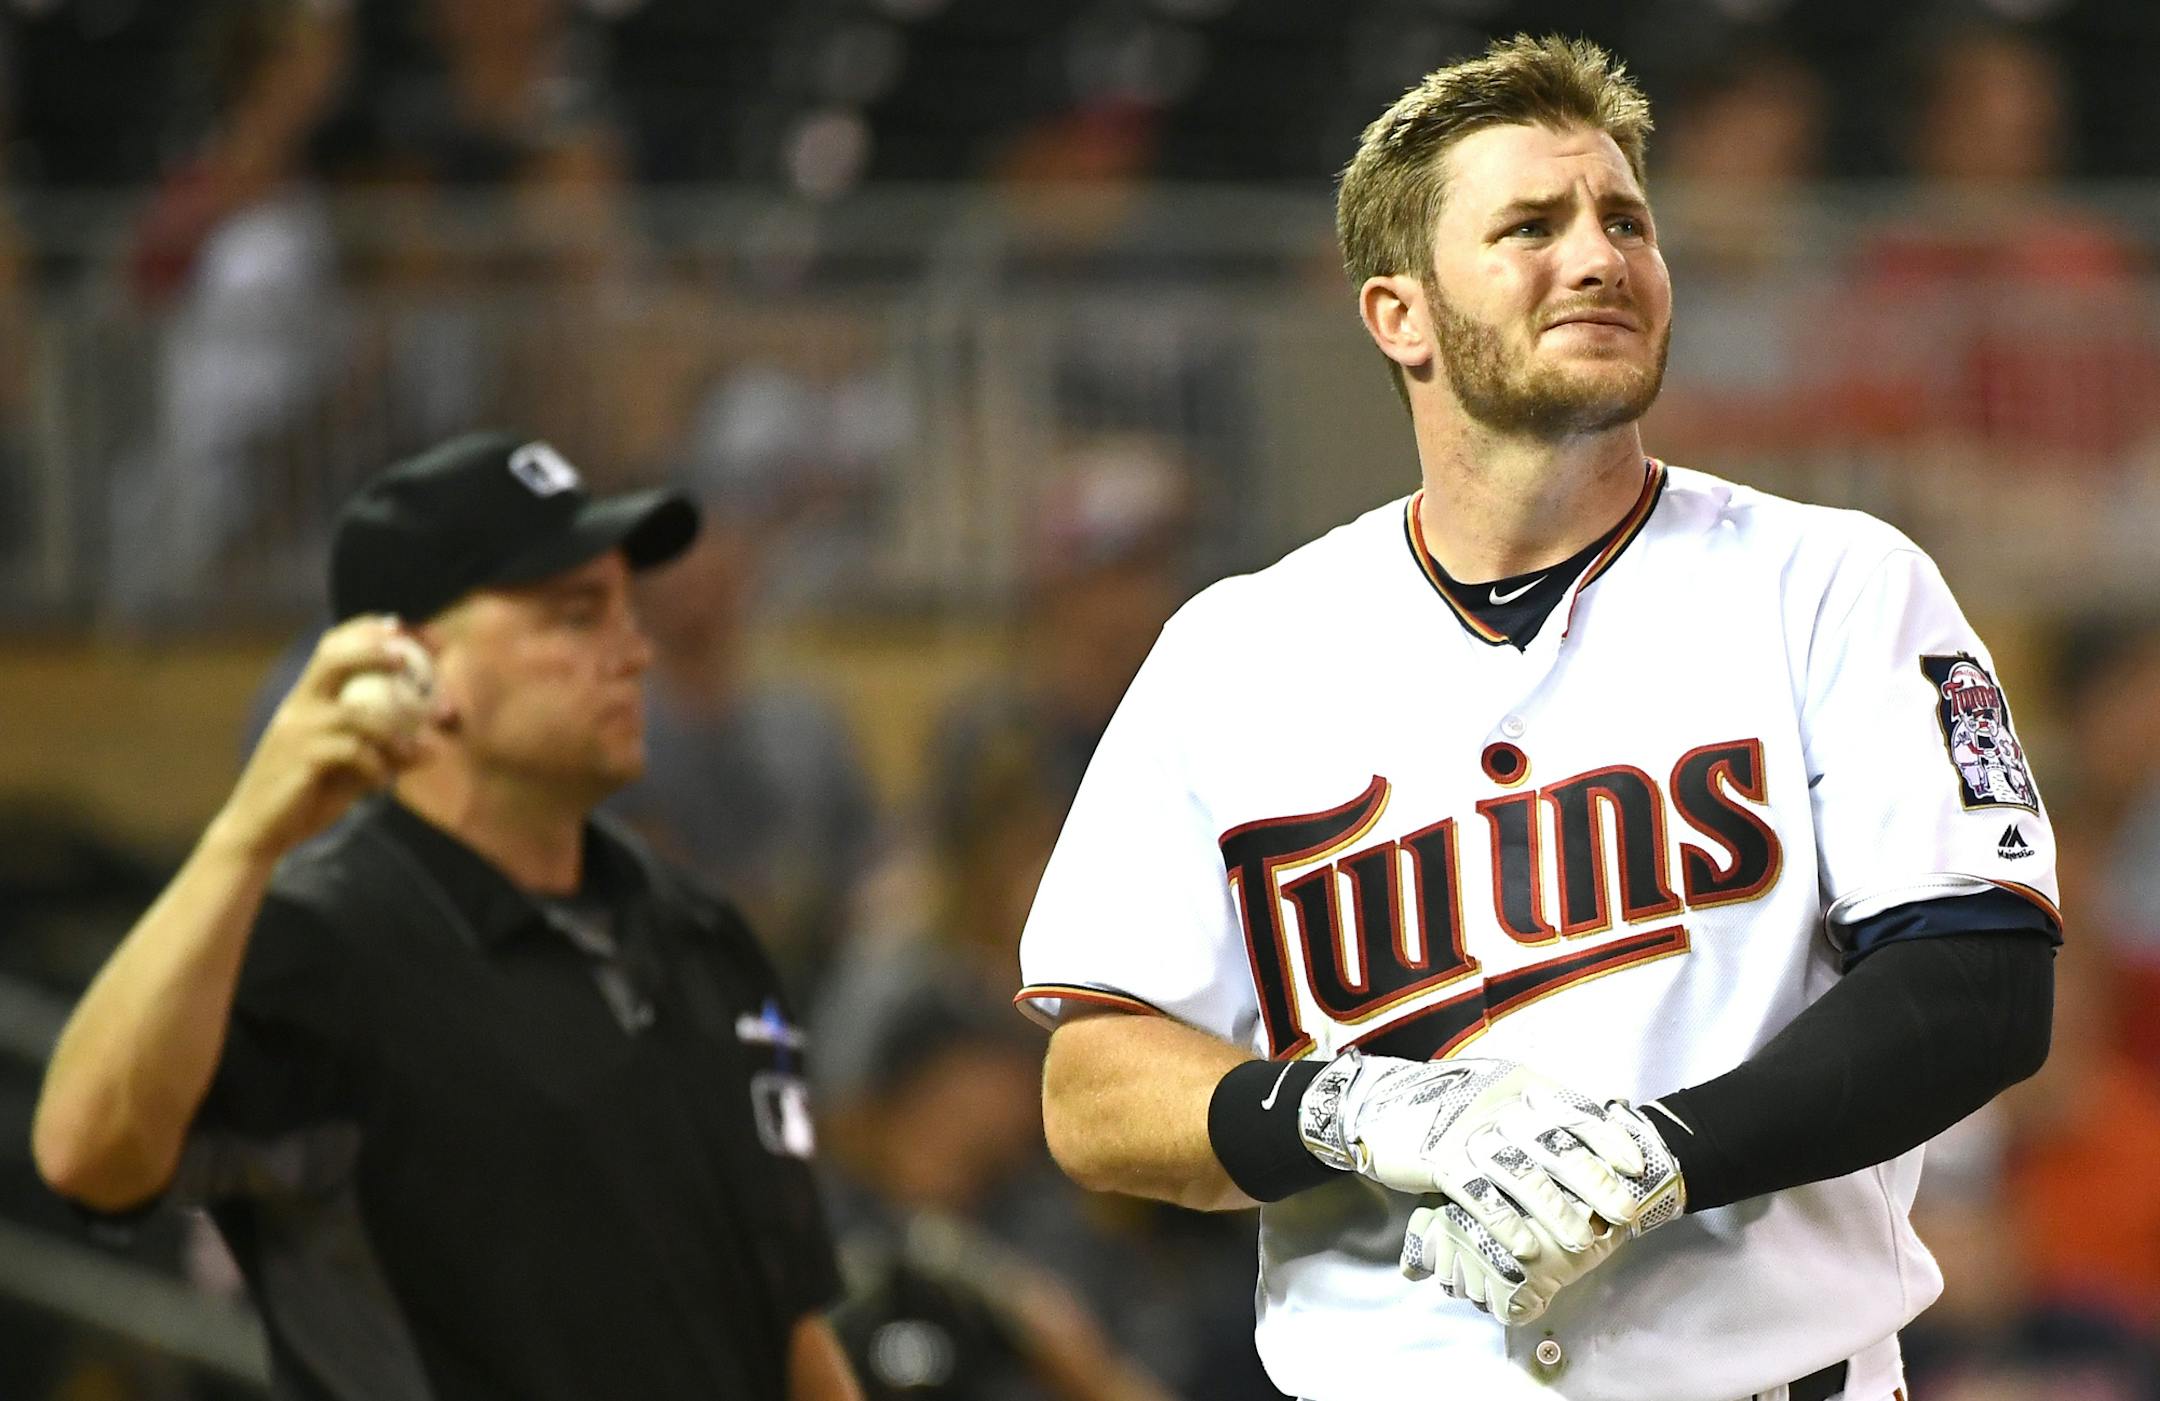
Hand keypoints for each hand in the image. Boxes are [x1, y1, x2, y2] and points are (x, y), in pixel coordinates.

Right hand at [207, 617, 436, 863]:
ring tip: (417, 753)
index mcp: (307, 699)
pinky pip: (354, 751)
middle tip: (408, 657)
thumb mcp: (350, 767)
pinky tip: (382, 785)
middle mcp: (299, 706)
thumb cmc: (307, 794)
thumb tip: (433, 748)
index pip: (330, 647)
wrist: (262, 833)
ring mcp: (298, 730)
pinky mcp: (302, 759)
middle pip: (333, 658)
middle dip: (373, 649)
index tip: (401, 624)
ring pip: (358, 713)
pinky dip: (379, 766)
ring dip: (397, 732)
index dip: (365, 630)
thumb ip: (385, 751)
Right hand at [1298, 1051, 1683, 1322]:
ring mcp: (1468, 1133)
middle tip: (1624, 1214)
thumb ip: (1539, 1109)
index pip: (1573, 1108)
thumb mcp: (1498, 1094)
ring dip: (1556, 1212)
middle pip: (1555, 1145)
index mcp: (1518, 1084)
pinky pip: (1479, 1196)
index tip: (1635, 1167)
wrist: (1382, 1106)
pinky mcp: (1439, 1161)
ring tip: (1582, 1242)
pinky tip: (1528, 1248)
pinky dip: (1506, 1224)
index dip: (1608, 1138)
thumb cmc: (1450, 1107)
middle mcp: (1497, 1104)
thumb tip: (1598, 1126)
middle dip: (1595, 1183)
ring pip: (1522, 1175)